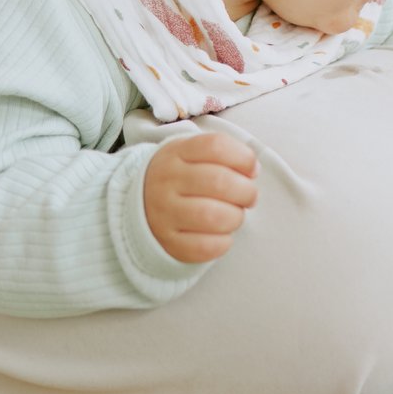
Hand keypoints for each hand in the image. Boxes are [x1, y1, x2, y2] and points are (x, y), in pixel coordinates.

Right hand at [142, 132, 259, 263]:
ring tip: (234, 215)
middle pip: (219, 181)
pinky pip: (205, 247)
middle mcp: (166, 182)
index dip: (244, 158)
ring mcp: (164, 214)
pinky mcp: (167, 242)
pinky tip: (222, 234)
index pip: (216, 146)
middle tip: (248, 197)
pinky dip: (223, 242)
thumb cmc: (181, 177)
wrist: (139, 204)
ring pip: (214, 216)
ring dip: (236, 217)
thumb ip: (226, 154)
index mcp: (176, 154)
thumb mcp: (194, 154)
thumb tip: (253, 169)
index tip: (252, 170)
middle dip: (247, 191)